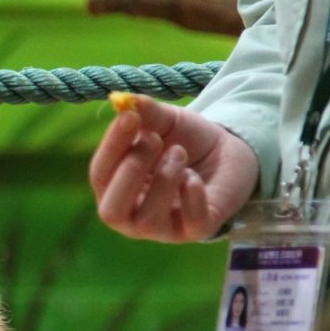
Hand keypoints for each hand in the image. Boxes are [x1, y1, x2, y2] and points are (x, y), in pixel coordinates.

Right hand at [88, 97, 259, 241]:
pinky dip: (191, 197)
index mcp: (114, 189)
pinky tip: (194, 178)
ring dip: (163, 180)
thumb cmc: (186, 140)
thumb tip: (123, 100)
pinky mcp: (197, 230)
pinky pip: (190, 223)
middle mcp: (132, 215)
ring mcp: (164, 228)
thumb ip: (145, 112)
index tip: (129, 117)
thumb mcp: (165, 121)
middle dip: (131, 173)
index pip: (99, 176)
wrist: (229, 152)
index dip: (111, 148)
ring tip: (180, 154)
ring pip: (149, 220)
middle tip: (154, 140)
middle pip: (112, 212)